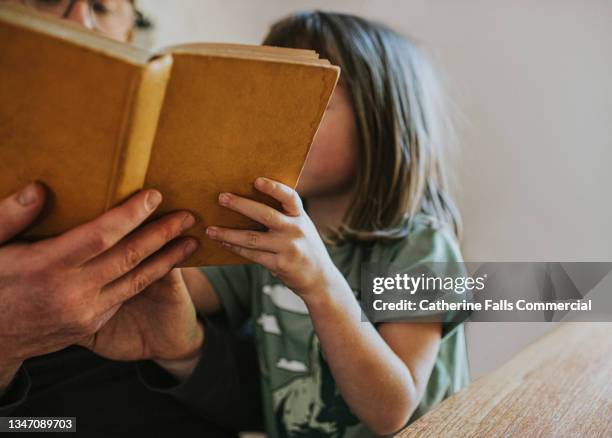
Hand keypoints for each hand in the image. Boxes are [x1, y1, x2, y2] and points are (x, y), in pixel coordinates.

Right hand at [0, 182, 197, 386]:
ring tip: (190, 240)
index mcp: (45, 266)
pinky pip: (125, 297)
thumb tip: (40, 189)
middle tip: (188, 215)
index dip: (131, 214)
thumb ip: (10, 217)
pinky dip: (148, 279)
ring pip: (135, 281)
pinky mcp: (91, 325)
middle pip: (129, 257)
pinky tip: (164, 264)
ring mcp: (83, 313)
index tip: (154, 195)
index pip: (101, 235)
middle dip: (162, 234)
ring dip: (167, 259)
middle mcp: (70, 292)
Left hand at [205, 177, 340, 298]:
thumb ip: (284, 216)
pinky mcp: (281, 265)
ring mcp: (289, 248)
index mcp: (300, 216)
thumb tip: (249, 203)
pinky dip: (236, 248)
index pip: (289, 197)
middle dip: (241, 205)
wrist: (320, 279)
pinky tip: (224, 243)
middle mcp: (296, 230)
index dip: (274, 188)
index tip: (257, 180)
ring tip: (211, 229)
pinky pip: (253, 254)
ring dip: (229, 233)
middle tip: (222, 197)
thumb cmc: (304, 248)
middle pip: (266, 215)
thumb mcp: (301, 228)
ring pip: (253, 238)